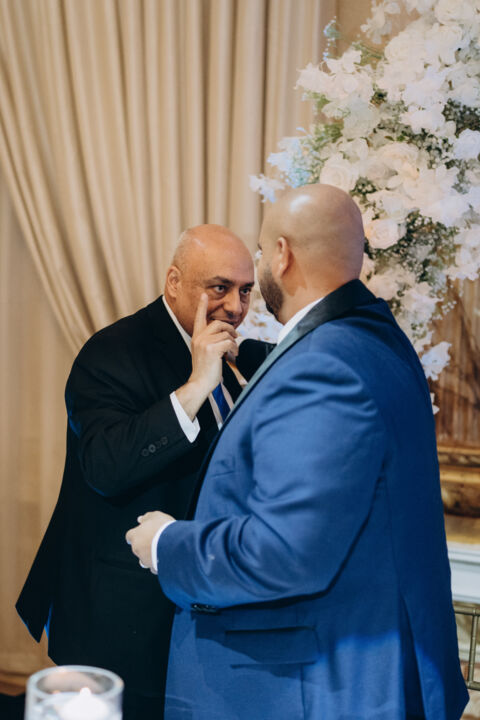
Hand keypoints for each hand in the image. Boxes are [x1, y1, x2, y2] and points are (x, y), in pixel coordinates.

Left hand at [125, 510, 174, 572]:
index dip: (136, 534)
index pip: (130, 536)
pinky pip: (154, 568)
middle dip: (144, 545)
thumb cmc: (164, 528)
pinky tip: (166, 560)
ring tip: (162, 550)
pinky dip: (158, 565)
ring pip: (145, 559)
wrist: (174, 544)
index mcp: (135, 536)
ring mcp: (145, 560)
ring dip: (150, 556)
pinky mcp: (154, 568)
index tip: (140, 533)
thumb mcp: (156, 516)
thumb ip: (146, 518)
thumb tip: (140, 519)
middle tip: (156, 540)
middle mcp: (137, 549)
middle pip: (137, 548)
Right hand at [175, 294, 237, 419]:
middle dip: (230, 329)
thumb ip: (211, 341)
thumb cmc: (205, 369)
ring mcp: (205, 342)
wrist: (200, 382)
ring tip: (233, 350)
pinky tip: (233, 355)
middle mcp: (199, 337)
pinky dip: (234, 348)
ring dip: (234, 342)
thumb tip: (227, 334)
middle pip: (219, 323)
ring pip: (226, 333)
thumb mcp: (205, 351)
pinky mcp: (212, 349)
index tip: (204, 295)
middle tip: (236, 337)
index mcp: (196, 336)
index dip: (202, 306)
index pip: (199, 318)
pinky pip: (229, 342)